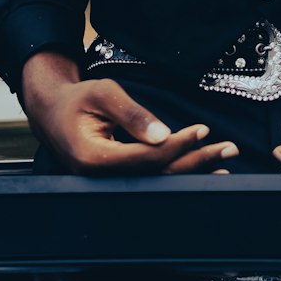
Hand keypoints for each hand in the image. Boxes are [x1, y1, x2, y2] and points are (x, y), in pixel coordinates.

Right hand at [21, 51, 237, 174]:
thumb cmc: (77, 100)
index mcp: (92, 158)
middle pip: (156, 176)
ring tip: (223, 166)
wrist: (51, 113)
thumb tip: (164, 135)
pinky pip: (149, 181)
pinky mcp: (114, 183)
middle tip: (229, 150)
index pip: (146, 158)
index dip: (177, 146)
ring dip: (191, 172)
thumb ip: (132, 114)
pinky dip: (175, 174)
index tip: (202, 130)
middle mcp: (99, 180)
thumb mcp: (102, 94)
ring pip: (155, 182)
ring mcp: (106, 186)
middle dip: (195, 163)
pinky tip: (199, 172)